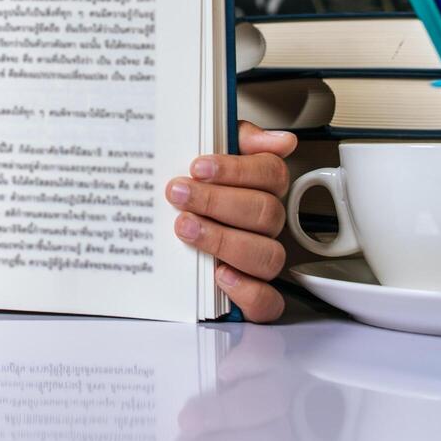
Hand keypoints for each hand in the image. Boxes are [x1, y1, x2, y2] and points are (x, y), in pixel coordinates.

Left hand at [165, 121, 295, 322]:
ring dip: (224, 240)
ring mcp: (260, 259)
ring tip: (185, 227)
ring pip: (268, 255)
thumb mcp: (204, 152)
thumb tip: (280, 140)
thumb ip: (234, 137)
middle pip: (266, 211)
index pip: (271, 173)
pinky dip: (247, 291)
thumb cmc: (190, 189)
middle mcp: (264, 224)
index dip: (237, 169)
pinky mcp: (251, 294)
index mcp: (260, 188)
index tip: (198, 166)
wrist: (160, 227)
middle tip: (178, 194)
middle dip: (217, 201)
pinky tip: (219, 274)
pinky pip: (267, 302)